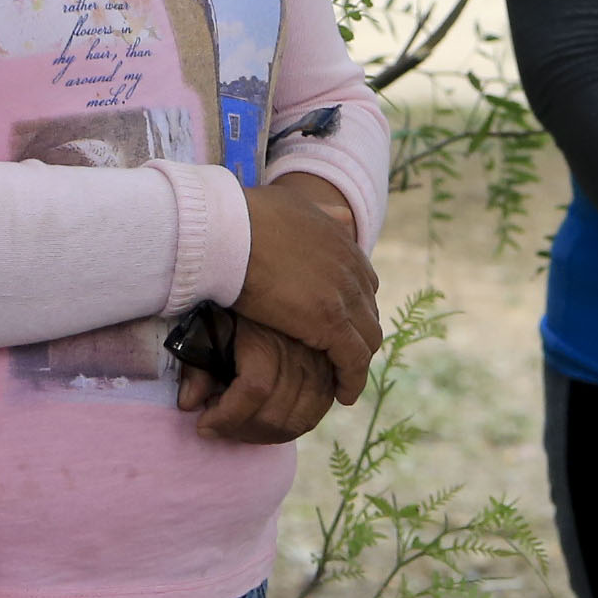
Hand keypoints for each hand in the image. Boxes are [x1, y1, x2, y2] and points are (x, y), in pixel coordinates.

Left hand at [177, 317, 338, 443]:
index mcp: (267, 336)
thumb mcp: (206, 332)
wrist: (265, 289)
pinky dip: (289, 429)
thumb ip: (196, 366)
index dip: (227, 417)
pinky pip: (315, 415)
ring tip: (239, 427)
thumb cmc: (231, 314)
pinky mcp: (330, 374)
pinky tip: (264, 424)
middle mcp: (299, 351)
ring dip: (264, 435)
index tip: (203, 425)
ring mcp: (320, 365)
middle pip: (276, 413)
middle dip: (241, 431)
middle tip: (219, 427)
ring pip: (298, 420)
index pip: (254, 388)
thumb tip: (189, 403)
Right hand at [236, 178, 380, 406]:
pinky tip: (344, 394)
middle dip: (357, 334)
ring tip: (344, 380)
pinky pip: (354, 360)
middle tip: (340, 356)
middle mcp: (351, 268)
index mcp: (342, 243)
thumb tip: (344, 215)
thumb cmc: (245, 217)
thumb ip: (322, 212)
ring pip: (367, 338)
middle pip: (368, 312)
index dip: (352, 306)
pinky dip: (353, 379)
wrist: (229, 229)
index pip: (363, 283)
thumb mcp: (293, 203)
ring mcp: (343, 296)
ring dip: (357, 360)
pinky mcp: (331, 322)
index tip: (338, 324)